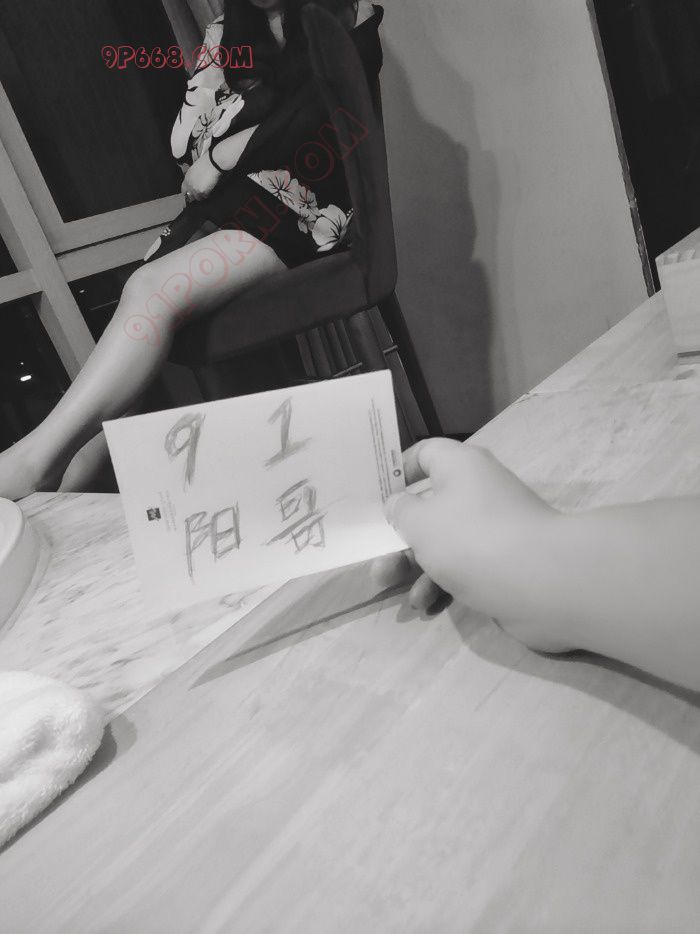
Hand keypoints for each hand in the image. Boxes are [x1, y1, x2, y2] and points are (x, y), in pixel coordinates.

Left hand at [181, 151, 221, 201]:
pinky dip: (208, 194)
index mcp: (186, 179)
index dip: (187, 192)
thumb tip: (192, 183)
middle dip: (194, 195)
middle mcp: (189, 185)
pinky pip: (205, 196)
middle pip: (190, 196)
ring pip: (198, 198)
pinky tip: (209, 188)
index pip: (183, 190)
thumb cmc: (204, 163)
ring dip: (201, 195)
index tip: (190, 193)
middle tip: (199, 191)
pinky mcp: (203, 192)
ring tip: (205, 189)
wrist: (212, 164)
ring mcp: (196, 189)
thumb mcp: (193, 169)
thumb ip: (191, 178)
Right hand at [372, 439, 574, 652]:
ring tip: (390, 587)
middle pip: (430, 506)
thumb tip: (399, 503)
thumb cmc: (473, 540)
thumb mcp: (421, 523)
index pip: (426, 453)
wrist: (545, 584)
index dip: (399, 469)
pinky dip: (442, 583)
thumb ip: (401, 511)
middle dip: (399, 535)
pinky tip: (426, 604)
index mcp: (461, 467)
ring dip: (415, 565)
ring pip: (444, 542)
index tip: (376, 493)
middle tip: (375, 557)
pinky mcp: (504, 563)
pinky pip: (464, 568)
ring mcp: (494, 529)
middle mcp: (479, 491)